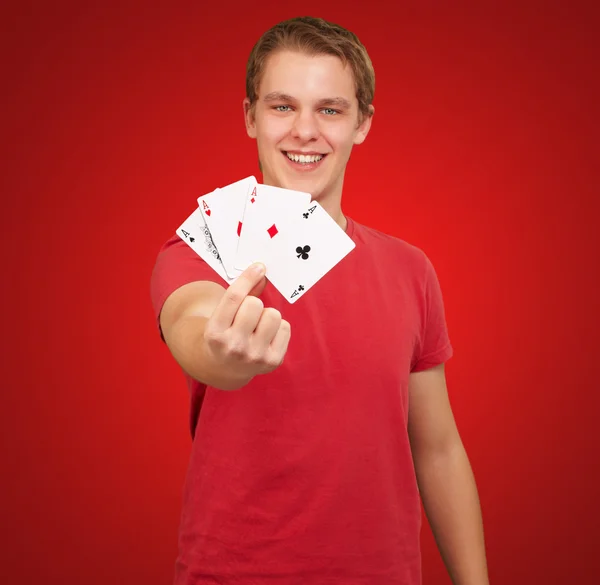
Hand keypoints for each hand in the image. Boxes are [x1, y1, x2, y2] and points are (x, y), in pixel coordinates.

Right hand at [203, 263, 290, 382]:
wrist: (226, 368)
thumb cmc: (225, 334)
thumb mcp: (222, 316)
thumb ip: (241, 294)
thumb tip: (261, 272)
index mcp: (215, 333)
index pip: (233, 298)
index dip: (247, 278)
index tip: (259, 267)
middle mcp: (233, 346)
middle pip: (255, 304)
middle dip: (254, 304)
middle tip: (248, 315)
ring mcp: (254, 356)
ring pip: (273, 314)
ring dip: (267, 315)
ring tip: (258, 326)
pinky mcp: (273, 361)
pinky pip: (285, 327)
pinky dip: (278, 327)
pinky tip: (266, 337)